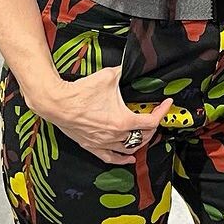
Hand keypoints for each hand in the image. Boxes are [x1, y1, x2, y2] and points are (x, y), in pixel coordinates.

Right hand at [32, 67, 172, 164]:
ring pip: (129, 148)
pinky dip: (122, 158)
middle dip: (152, 126)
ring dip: (140, 141)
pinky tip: (128, 158)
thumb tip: (133, 64)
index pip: (151, 121)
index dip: (163, 112)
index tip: (167, 104)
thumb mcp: (109, 76)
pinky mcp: (91, 146)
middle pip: (143, 136)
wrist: (56, 102)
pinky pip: (110, 158)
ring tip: (145, 133)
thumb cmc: (81, 92)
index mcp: (123, 121)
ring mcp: (103, 143)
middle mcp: (115, 135)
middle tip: (154, 115)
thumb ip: (124, 72)